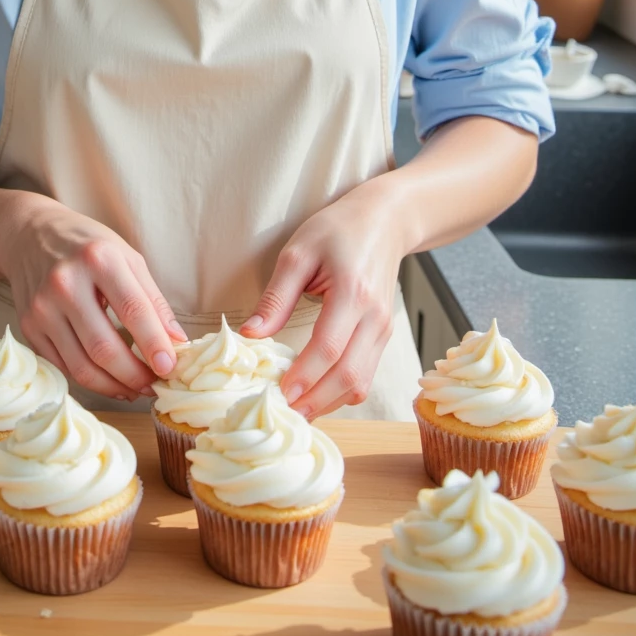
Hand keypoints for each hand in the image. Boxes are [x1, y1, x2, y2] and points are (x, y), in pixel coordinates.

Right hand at [0, 191, 186, 402]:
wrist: (29, 234)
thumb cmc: (87, 246)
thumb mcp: (127, 257)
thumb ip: (152, 300)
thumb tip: (177, 342)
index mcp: (98, 258)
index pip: (132, 310)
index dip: (154, 344)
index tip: (170, 368)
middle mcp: (65, 283)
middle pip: (104, 347)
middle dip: (134, 375)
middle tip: (154, 385)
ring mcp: (42, 307)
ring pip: (81, 367)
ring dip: (114, 387)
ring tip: (135, 388)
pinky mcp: (28, 326)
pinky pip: (63, 366)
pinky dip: (90, 380)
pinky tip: (109, 380)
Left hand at [240, 176, 409, 418]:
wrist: (385, 221)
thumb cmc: (338, 229)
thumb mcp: (298, 252)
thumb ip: (275, 297)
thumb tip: (250, 336)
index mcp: (352, 293)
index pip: (329, 347)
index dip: (304, 376)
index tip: (278, 394)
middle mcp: (374, 317)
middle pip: (349, 376)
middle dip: (315, 401)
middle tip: (282, 414)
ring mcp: (383, 330)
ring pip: (361, 383)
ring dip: (328, 403)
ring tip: (295, 411)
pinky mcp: (383, 336)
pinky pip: (365, 375)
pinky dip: (341, 392)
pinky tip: (315, 394)